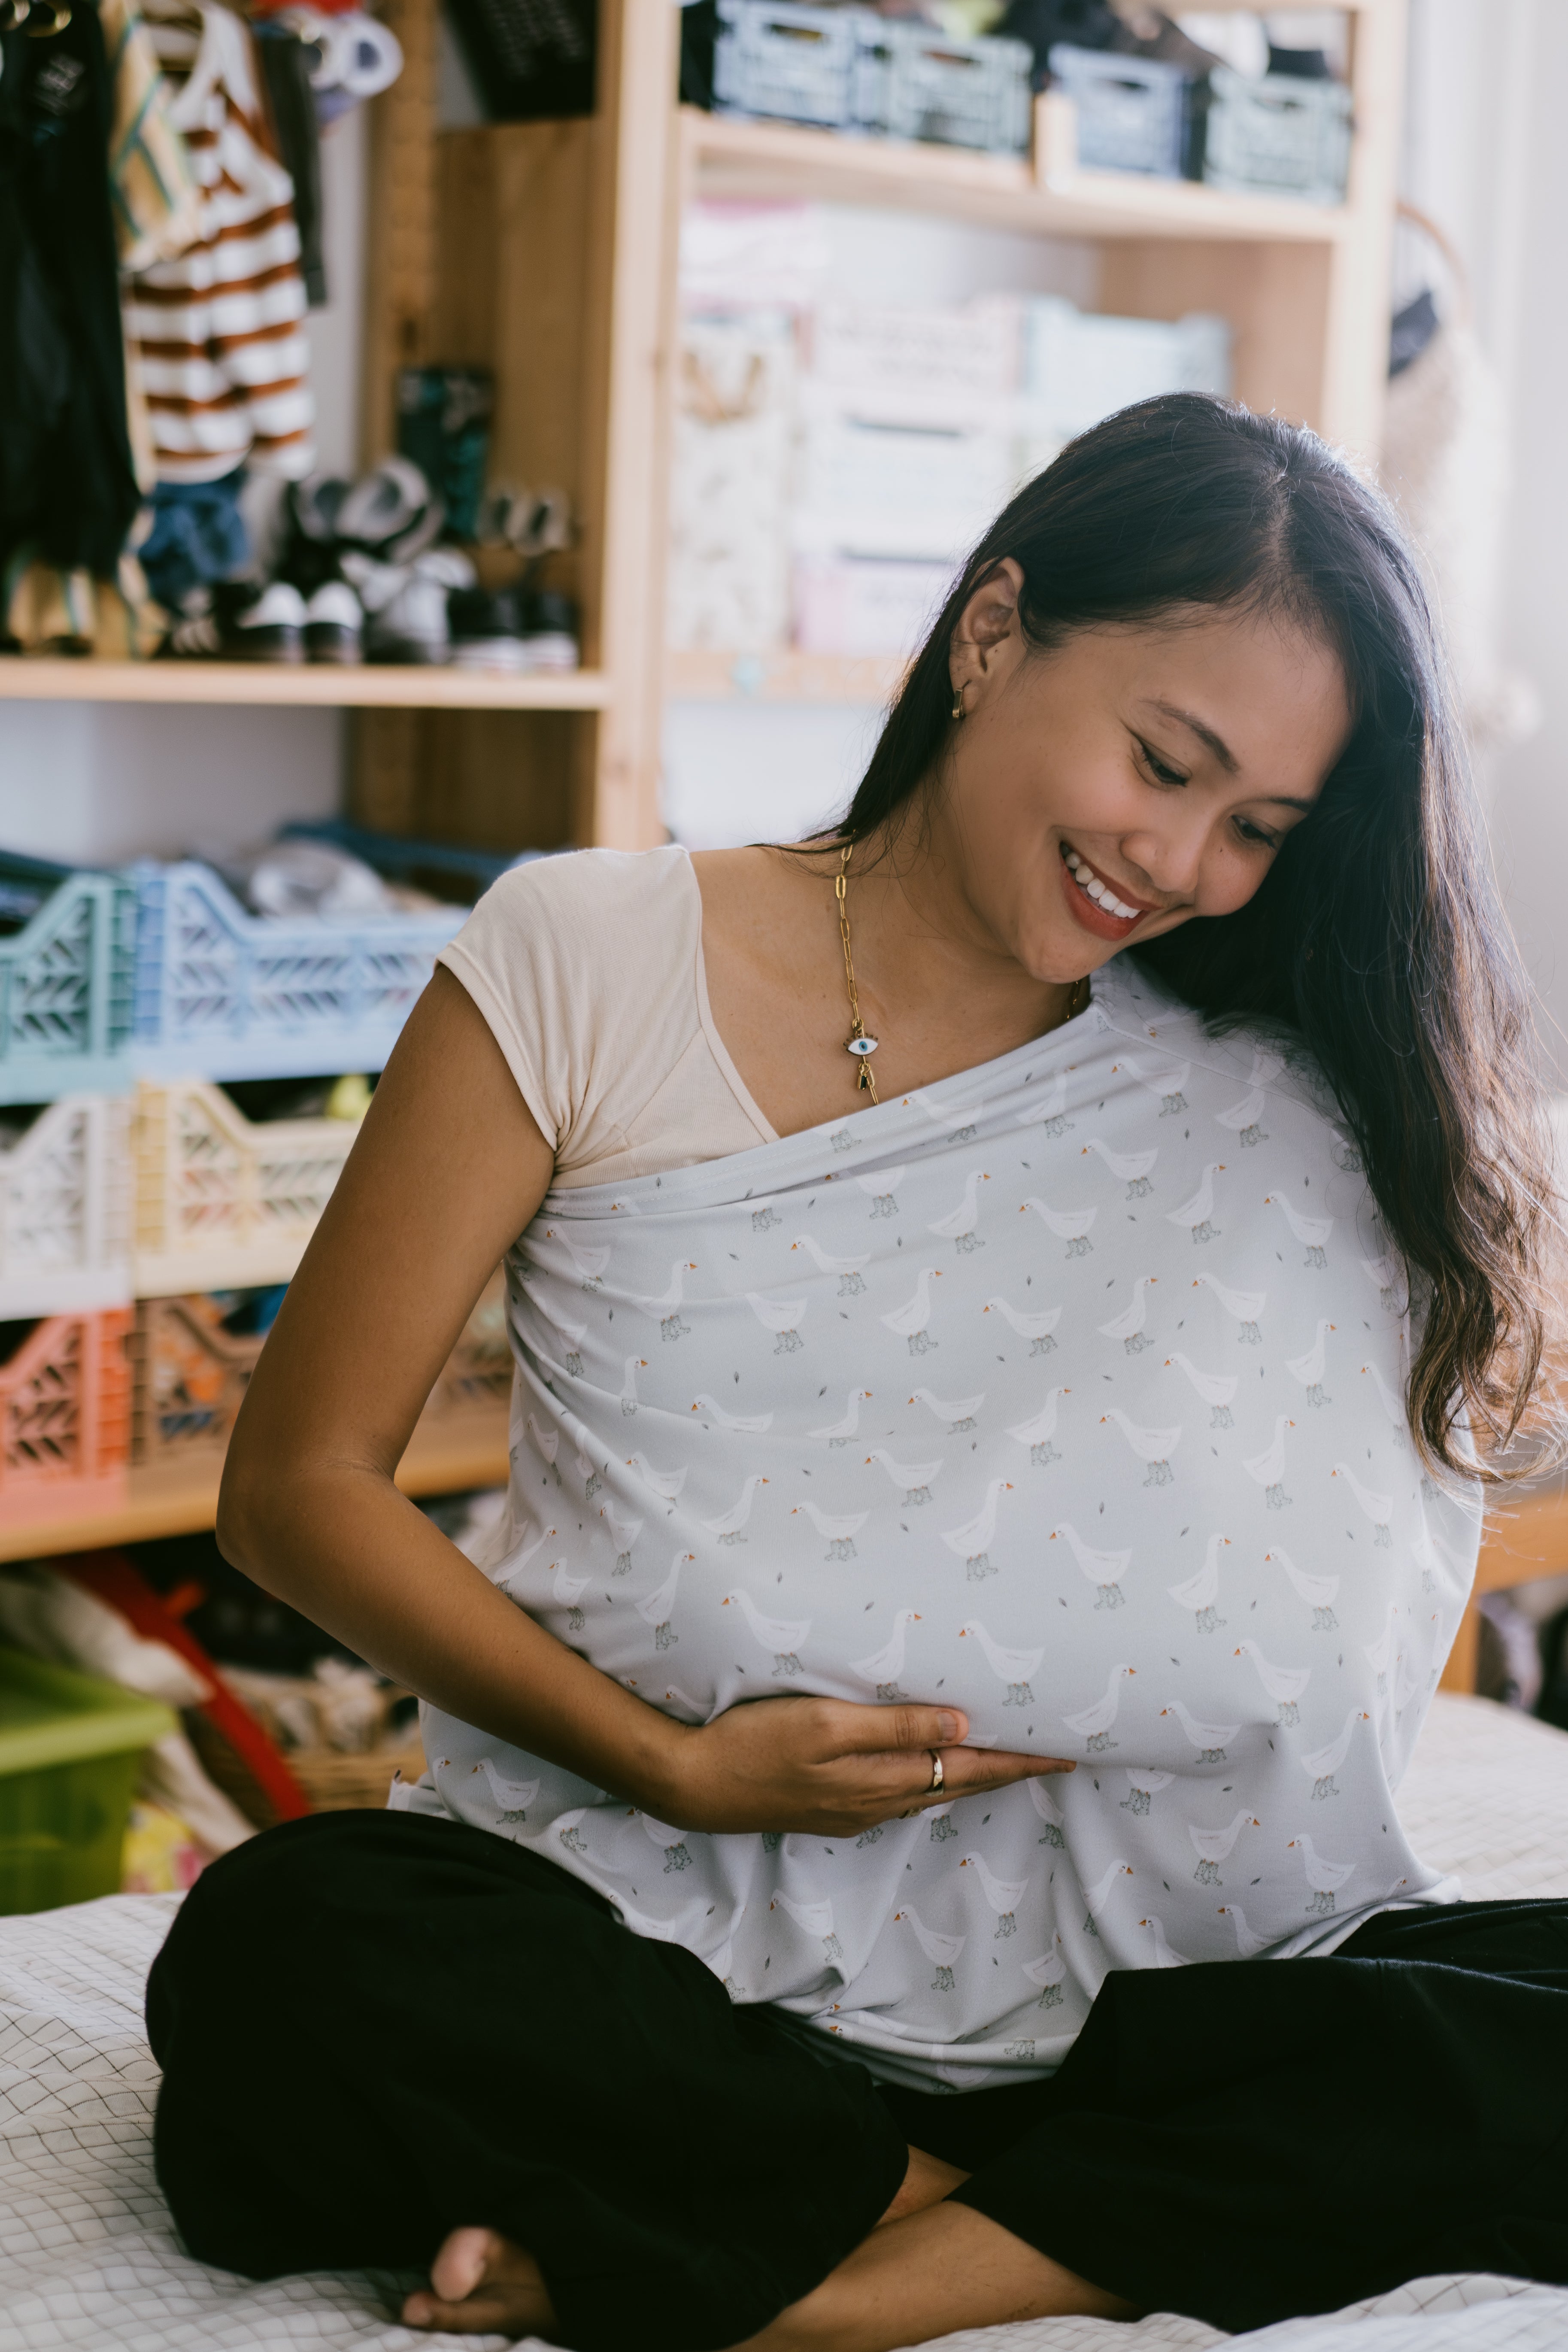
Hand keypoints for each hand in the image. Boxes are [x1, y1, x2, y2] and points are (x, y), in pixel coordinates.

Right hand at [647, 1696, 1073, 1837]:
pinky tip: (930, 1765)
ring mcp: (853, 1810)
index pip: (969, 1770)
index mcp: (882, 1782)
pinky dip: (930, 1778)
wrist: (694, 1785)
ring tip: (1005, 1757)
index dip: (1018, 1761)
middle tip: (1052, 1754)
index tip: (1067, 1753)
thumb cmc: (755, 1745)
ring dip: (971, 1775)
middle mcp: (877, 1803)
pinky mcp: (831, 1807)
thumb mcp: (823, 1725)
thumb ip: (892, 1728)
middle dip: (1007, 1769)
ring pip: (930, 1792)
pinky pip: (900, 1793)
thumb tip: (961, 1726)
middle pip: (957, 1785)